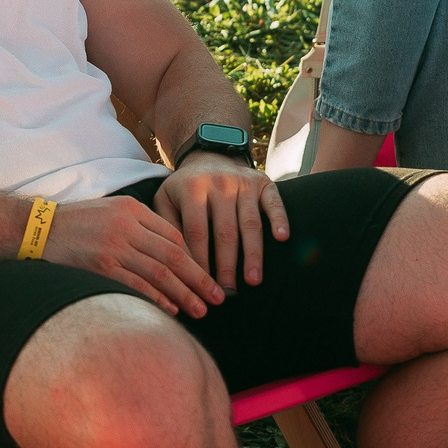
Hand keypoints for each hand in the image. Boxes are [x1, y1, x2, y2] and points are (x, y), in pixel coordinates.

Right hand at [42, 195, 224, 316]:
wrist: (37, 229)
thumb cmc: (75, 223)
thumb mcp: (110, 212)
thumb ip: (138, 227)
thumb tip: (170, 254)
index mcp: (132, 209)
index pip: (173, 235)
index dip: (193, 259)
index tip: (205, 277)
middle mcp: (126, 226)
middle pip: (174, 255)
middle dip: (199, 279)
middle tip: (218, 297)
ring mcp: (114, 246)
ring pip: (160, 273)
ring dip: (184, 294)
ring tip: (201, 310)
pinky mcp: (100, 266)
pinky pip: (137, 285)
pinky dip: (157, 299)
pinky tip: (171, 311)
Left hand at [155, 152, 288, 290]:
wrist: (208, 156)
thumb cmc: (184, 188)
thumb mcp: (165, 200)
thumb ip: (167, 226)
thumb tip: (174, 262)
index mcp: (192, 189)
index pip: (196, 232)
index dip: (200, 261)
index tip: (202, 285)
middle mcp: (219, 184)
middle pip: (225, 231)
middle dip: (227, 265)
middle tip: (228, 292)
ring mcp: (243, 183)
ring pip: (250, 223)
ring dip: (253, 253)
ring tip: (253, 279)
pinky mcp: (263, 183)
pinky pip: (274, 202)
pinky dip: (280, 219)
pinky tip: (282, 238)